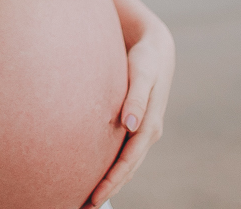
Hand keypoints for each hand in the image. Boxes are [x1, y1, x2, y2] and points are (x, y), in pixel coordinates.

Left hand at [86, 25, 174, 206]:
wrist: (155, 47)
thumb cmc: (146, 58)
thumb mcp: (142, 72)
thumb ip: (136, 97)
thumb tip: (129, 124)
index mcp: (149, 126)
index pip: (128, 162)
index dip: (112, 181)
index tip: (94, 198)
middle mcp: (147, 132)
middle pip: (127, 169)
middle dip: (108, 189)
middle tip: (84, 207)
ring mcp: (141, 129)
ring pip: (125, 163)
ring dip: (110, 181)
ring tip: (89, 199)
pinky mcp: (134, 123)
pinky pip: (122, 151)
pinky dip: (111, 166)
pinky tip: (97, 171)